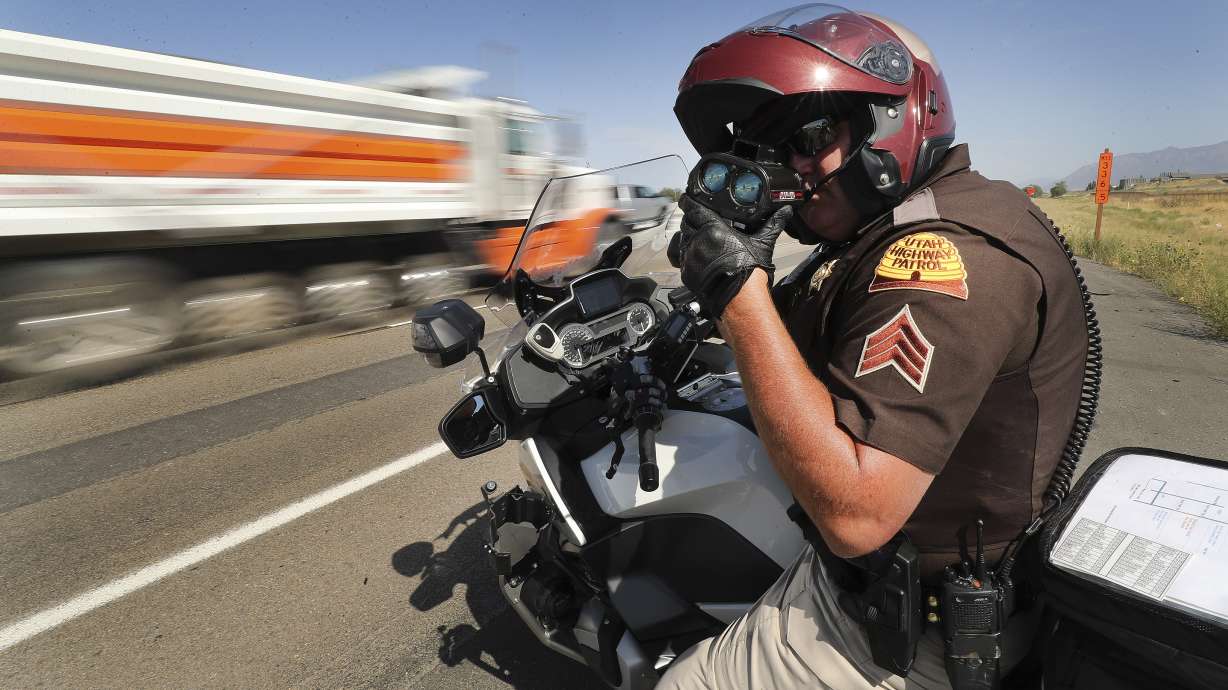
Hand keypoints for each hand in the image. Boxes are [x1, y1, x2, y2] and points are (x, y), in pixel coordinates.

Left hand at [667, 195, 792, 316]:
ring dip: (687, 236)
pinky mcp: (687, 272)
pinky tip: (693, 254)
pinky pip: (680, 258)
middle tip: (696, 218)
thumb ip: (773, 224)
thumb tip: (785, 212)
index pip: (693, 209)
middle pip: (686, 223)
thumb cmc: (749, 270)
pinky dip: (685, 253)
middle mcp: (698, 240)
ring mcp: (690, 257)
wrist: (739, 297)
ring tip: (696, 237)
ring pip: (681, 239)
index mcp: (713, 229)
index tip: (687, 199)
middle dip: (690, 219)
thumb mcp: (762, 243)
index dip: (688, 202)